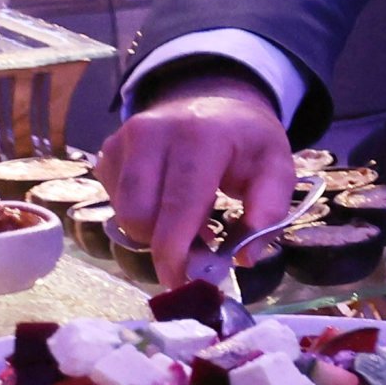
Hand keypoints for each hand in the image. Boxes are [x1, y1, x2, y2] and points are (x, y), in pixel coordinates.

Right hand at [99, 79, 293, 287]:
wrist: (215, 100)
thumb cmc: (247, 141)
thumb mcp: (277, 168)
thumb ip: (268, 212)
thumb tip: (244, 259)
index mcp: (199, 137)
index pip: (178, 206)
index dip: (176, 252)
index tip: (183, 283)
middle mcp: (151, 133)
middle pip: (139, 215)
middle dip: (164, 246)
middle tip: (197, 255)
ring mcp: (123, 139)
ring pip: (123, 212)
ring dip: (152, 232)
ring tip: (188, 224)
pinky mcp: (108, 150)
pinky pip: (114, 201)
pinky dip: (140, 215)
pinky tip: (166, 205)